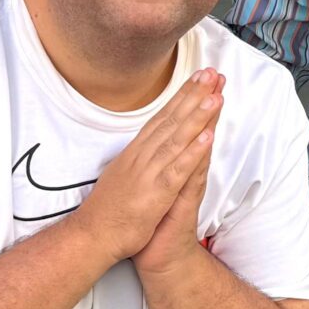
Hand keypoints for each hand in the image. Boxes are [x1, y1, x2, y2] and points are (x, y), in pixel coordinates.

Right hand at [71, 70, 222, 261]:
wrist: (93, 236)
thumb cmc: (109, 209)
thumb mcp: (123, 174)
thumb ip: (138, 158)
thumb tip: (147, 143)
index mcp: (136, 152)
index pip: (162, 117)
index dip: (182, 96)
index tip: (198, 78)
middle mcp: (142, 156)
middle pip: (171, 120)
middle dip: (193, 95)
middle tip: (211, 73)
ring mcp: (148, 172)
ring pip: (176, 139)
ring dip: (197, 116)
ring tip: (215, 96)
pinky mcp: (155, 193)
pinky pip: (177, 169)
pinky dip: (193, 152)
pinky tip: (208, 136)